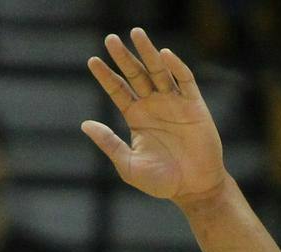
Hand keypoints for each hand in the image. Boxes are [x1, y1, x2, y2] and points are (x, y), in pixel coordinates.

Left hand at [82, 29, 227, 205]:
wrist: (194, 189)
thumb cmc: (161, 181)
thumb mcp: (128, 165)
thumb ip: (109, 143)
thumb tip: (85, 124)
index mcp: (136, 117)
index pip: (118, 90)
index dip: (106, 76)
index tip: (92, 61)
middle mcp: (153, 105)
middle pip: (136, 75)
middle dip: (123, 57)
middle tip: (110, 39)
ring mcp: (174, 102)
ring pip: (159, 71)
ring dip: (148, 52)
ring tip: (136, 33)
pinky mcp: (194, 105)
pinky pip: (185, 80)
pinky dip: (176, 67)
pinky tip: (165, 55)